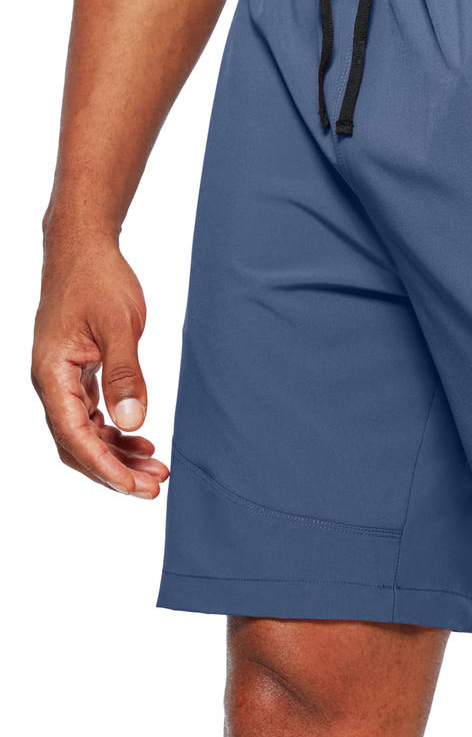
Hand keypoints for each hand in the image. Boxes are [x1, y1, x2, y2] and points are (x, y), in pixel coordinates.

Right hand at [32, 228, 168, 497]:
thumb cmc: (98, 280)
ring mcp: (61, 379)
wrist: (84, 249)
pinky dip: (114, 432)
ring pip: (84, 433)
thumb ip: (125, 374)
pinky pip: (90, 415)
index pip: (74, 436)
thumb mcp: (119, 326)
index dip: (105, 466)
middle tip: (154, 487)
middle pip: (77, 444)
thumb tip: (133, 421)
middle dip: (114, 470)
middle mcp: (51, 382)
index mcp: (52, 374)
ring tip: (156, 467)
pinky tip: (140, 440)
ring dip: (117, 454)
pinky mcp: (76, 372)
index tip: (136, 487)